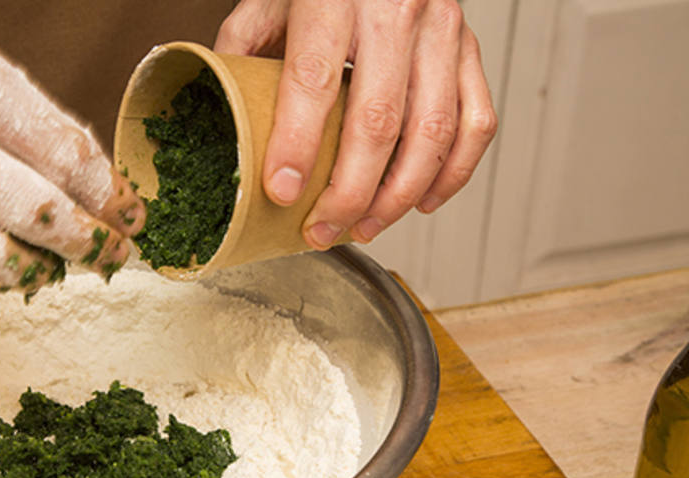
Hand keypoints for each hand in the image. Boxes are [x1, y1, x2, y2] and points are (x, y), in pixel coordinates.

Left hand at [214, 0, 496, 246]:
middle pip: (378, 121)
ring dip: (399, 196)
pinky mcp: (470, 49)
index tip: (282, 192)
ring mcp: (442, 30)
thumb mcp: (269, 1)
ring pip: (433, 131)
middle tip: (322, 231)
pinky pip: (476, 122)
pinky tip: (423, 201)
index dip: (298, 144)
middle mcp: (396, 9)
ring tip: (366, 227)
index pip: (314, 80)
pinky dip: (452, 173)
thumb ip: (243, 53)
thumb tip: (224, 121)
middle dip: (349, 193)